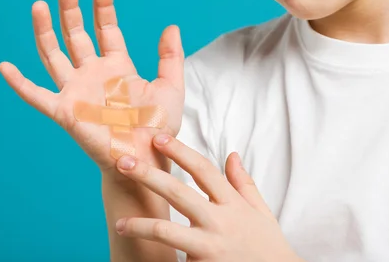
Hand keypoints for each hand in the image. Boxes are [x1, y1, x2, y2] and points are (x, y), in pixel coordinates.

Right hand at [0, 0, 184, 174]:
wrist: (147, 160)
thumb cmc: (159, 128)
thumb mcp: (170, 88)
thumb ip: (170, 57)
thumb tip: (172, 26)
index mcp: (117, 67)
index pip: (105, 29)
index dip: (103, 8)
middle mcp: (93, 74)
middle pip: (76, 34)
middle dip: (70, 8)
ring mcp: (77, 91)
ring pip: (54, 55)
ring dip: (45, 31)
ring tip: (39, 4)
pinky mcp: (65, 111)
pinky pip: (37, 96)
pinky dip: (19, 83)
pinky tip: (4, 67)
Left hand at [113, 134, 303, 261]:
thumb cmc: (268, 248)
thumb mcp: (261, 213)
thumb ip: (244, 184)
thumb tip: (231, 154)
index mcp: (233, 204)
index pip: (203, 169)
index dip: (179, 150)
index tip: (157, 137)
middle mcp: (220, 222)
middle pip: (177, 192)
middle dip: (148, 175)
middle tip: (123, 161)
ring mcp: (210, 247)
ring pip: (167, 231)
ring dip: (140, 225)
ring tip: (120, 224)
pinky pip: (175, 259)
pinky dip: (161, 259)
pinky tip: (143, 257)